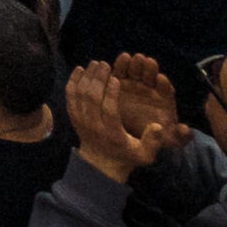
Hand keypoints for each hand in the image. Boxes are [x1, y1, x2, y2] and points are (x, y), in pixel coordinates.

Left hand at [66, 59, 185, 182]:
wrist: (101, 163)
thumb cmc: (127, 156)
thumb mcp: (144, 154)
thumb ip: (153, 141)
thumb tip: (157, 126)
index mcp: (111, 134)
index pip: (108, 111)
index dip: (110, 93)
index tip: (116, 78)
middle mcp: (93, 126)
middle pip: (91, 98)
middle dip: (98, 79)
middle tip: (105, 64)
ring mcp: (81, 121)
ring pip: (79, 94)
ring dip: (86, 77)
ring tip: (96, 63)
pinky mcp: (73, 116)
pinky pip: (69, 96)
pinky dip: (73, 81)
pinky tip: (80, 69)